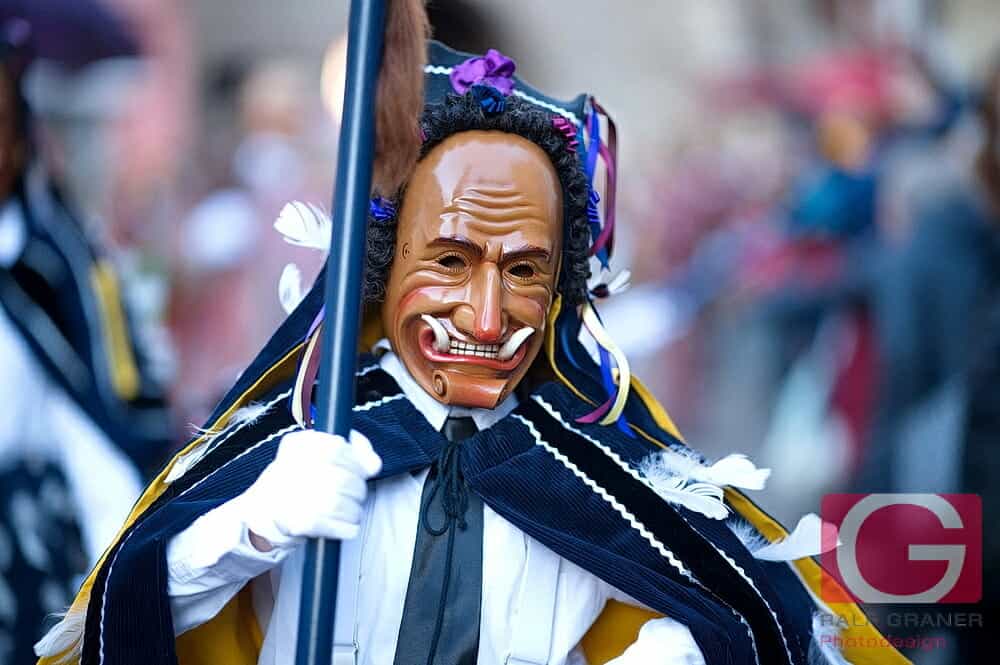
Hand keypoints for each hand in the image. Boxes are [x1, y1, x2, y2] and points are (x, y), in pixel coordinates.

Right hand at [235, 429, 381, 550]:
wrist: (261, 513)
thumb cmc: (298, 480)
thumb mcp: (318, 453)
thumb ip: (352, 450)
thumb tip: (374, 464)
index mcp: (298, 445)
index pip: (338, 448)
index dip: (356, 462)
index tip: (360, 471)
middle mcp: (292, 467)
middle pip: (346, 479)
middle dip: (357, 490)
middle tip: (352, 495)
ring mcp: (295, 496)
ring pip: (345, 504)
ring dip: (354, 511)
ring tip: (347, 511)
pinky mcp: (300, 523)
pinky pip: (339, 526)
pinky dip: (348, 528)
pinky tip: (343, 526)